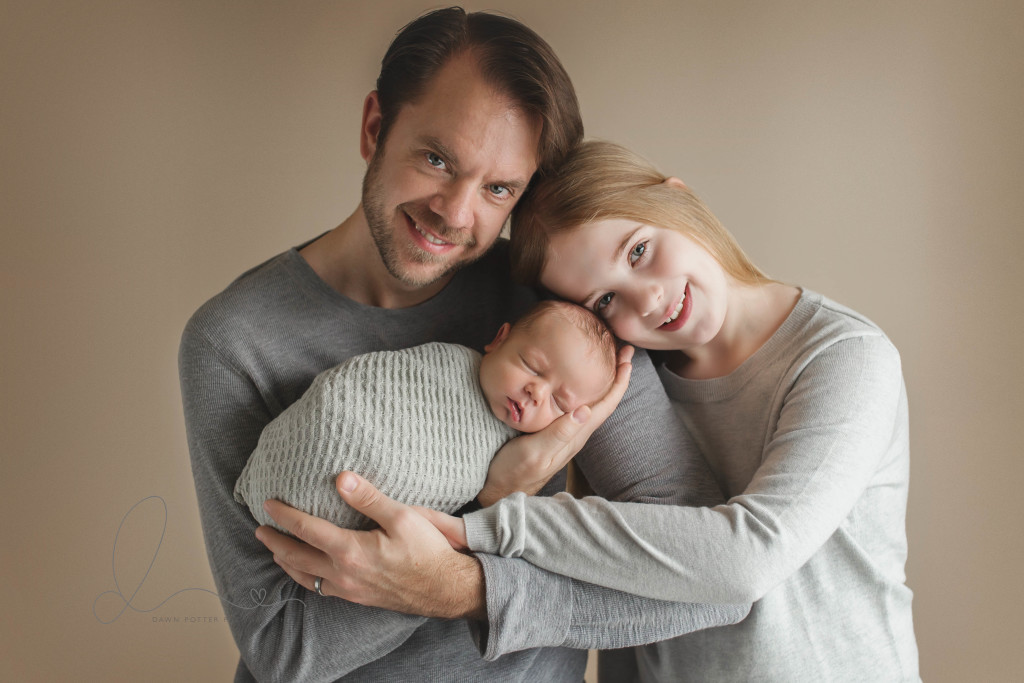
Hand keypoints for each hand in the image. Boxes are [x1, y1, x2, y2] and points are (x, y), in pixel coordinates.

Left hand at [255, 472, 485, 618]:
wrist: (446, 589)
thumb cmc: (427, 551)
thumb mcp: (403, 517)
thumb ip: (369, 498)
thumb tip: (341, 478)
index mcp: (350, 551)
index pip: (306, 530)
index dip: (284, 515)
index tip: (268, 504)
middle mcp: (343, 573)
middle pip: (297, 557)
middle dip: (275, 542)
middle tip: (259, 530)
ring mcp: (349, 589)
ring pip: (305, 578)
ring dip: (286, 562)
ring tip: (275, 552)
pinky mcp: (358, 598)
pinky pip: (321, 589)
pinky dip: (305, 579)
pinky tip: (307, 573)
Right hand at [478, 345, 633, 506]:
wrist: (500, 490)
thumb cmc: (515, 472)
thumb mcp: (536, 451)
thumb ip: (559, 433)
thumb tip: (586, 410)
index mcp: (575, 435)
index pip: (606, 405)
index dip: (619, 382)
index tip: (627, 359)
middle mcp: (574, 432)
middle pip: (604, 401)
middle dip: (616, 376)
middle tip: (622, 351)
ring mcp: (564, 433)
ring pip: (591, 402)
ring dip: (601, 381)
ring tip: (605, 359)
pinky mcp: (551, 432)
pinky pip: (575, 405)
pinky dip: (581, 388)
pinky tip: (573, 380)